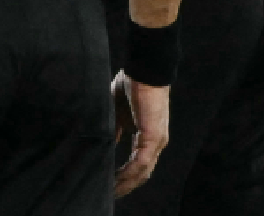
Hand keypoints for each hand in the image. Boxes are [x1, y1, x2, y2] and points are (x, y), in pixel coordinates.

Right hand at [111, 71, 169, 196]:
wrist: (144, 68)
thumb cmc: (132, 84)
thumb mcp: (119, 112)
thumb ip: (116, 129)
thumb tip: (108, 142)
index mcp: (148, 136)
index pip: (139, 165)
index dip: (126, 177)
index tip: (110, 186)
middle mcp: (156, 142)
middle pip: (142, 174)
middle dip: (126, 186)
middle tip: (110, 195)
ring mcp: (156, 141)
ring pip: (142, 172)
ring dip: (126, 184)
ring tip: (110, 192)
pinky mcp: (153, 136)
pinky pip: (140, 163)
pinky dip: (127, 173)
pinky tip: (115, 180)